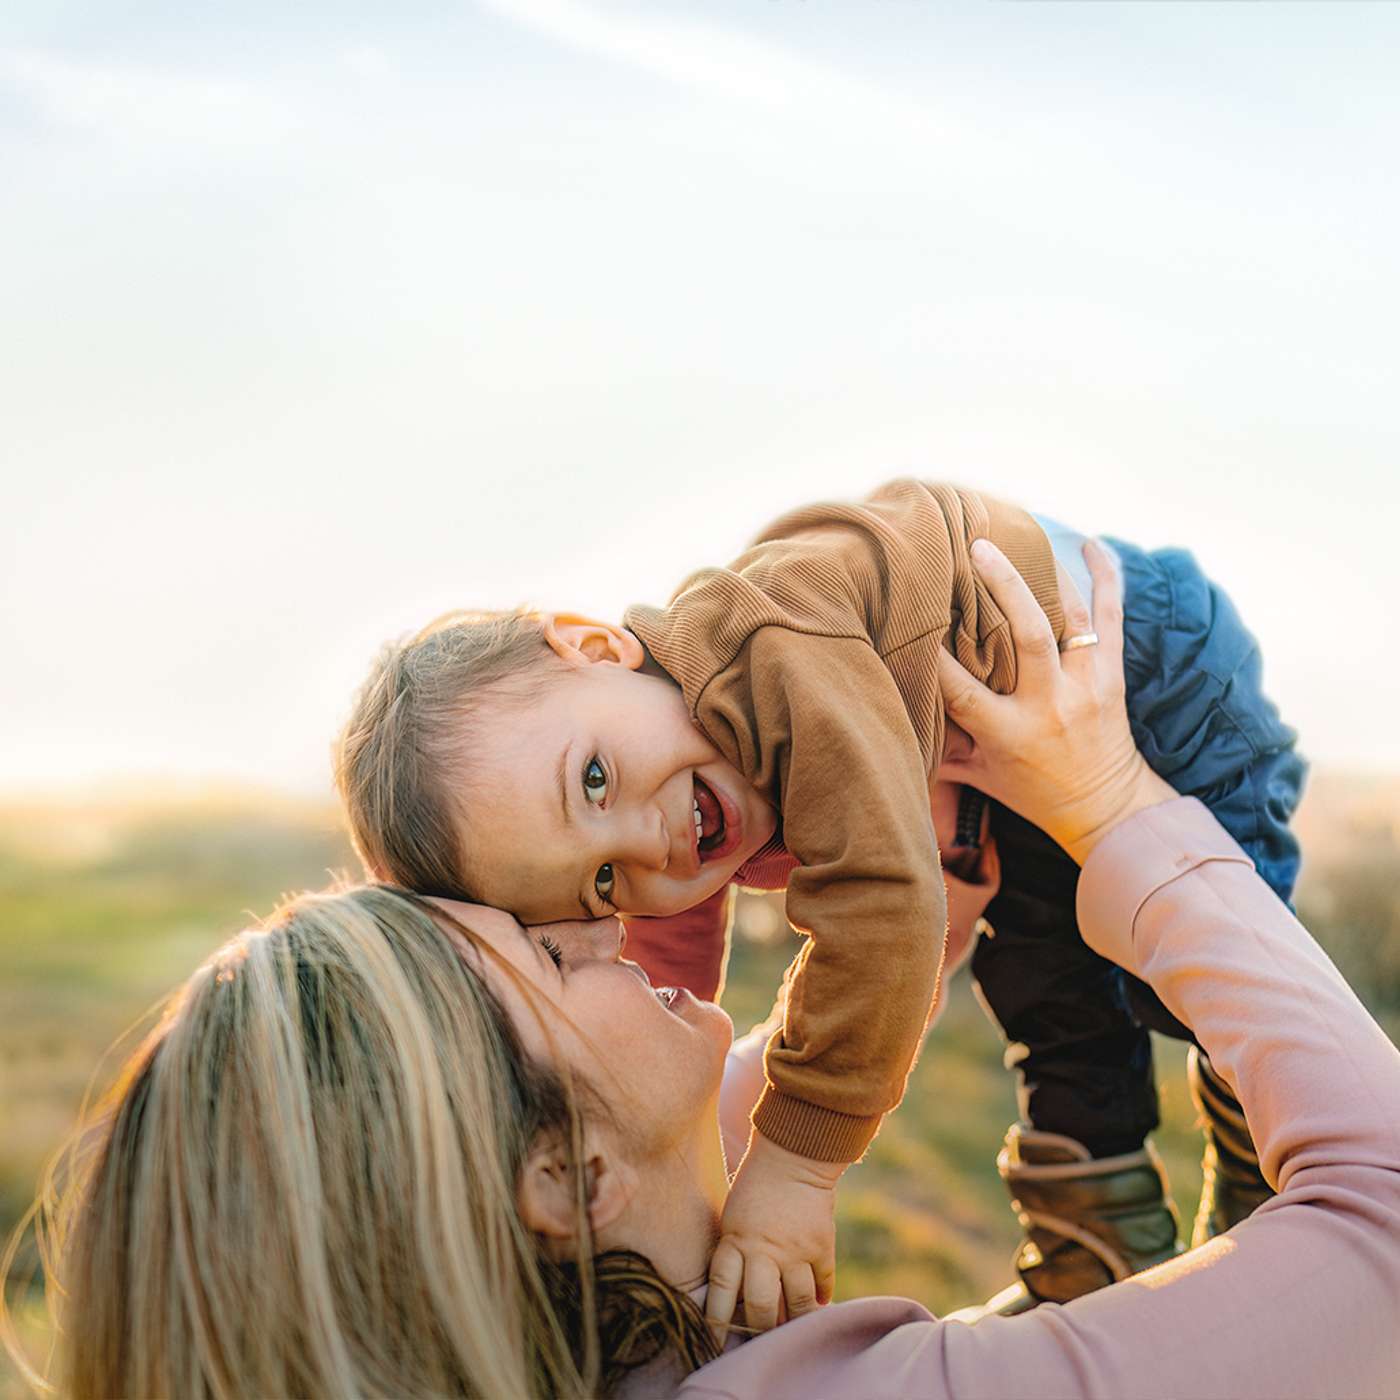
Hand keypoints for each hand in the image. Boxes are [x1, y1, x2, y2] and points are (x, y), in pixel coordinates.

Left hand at [705, 1132, 839, 1338]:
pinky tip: (816, 1305)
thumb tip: (738, 1296)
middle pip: (760, 1307)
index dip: (717, 1321)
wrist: (793, 1156)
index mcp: (735, 1241)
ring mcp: (796, 1251)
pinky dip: (820, 1299)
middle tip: (759, 1336)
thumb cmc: (755, 1186)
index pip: (722, 1291)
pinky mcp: (821, 1247)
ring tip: (789, 1328)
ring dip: (793, 1321)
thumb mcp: (732, 1218)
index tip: (715, 1342)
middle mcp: (764, 1250)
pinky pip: (823, 1286)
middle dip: (758, 1329)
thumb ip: (735, 1254)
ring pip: (796, 1304)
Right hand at [937, 538, 1174, 864]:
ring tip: (1023, 536)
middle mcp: (1050, 705)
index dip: (934, 653)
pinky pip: (1114, 617)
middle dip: (1003, 587)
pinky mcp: (1112, 674)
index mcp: (1009, 733)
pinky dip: (1107, 576)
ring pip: (1072, 617)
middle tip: (977, 547)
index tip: (914, 615)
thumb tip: (892, 713)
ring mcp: (1086, 685)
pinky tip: (1092, 544)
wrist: (1106, 809)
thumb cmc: (1033, 792)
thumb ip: (939, 747)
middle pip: (1029, 635)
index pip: (963, 686)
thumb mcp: (980, 777)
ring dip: (1047, 573)